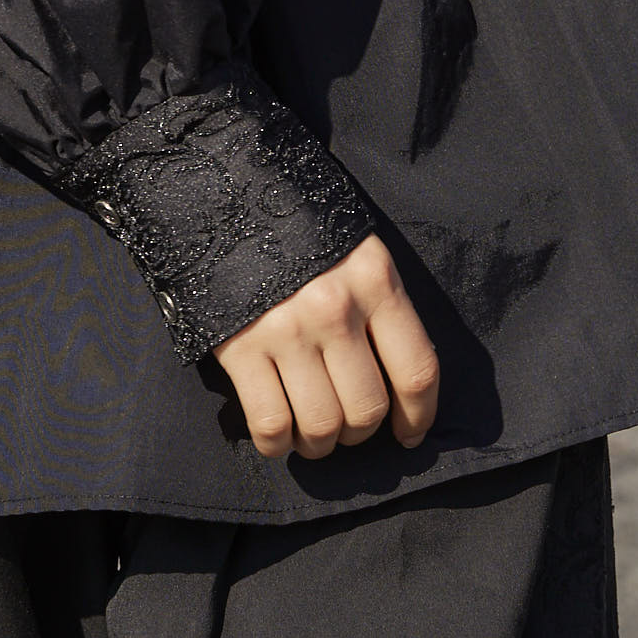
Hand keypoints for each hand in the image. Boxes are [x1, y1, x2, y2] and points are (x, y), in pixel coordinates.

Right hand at [214, 235, 440, 459]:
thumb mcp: (354, 252)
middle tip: (345, 426)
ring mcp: (285, 328)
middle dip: (359, 433)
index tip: (408, 433)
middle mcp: (335, 307)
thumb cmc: (296, 229)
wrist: (219, 192)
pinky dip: (276, 444)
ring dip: (320, 445)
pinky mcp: (239, 345)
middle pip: (366, 408)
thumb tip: (396, 386)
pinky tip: (277, 436)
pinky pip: (270, 423)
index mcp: (374, 279)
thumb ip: (379, 307)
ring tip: (312, 436)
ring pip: (322, 425)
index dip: (418, 416)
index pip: (416, 370)